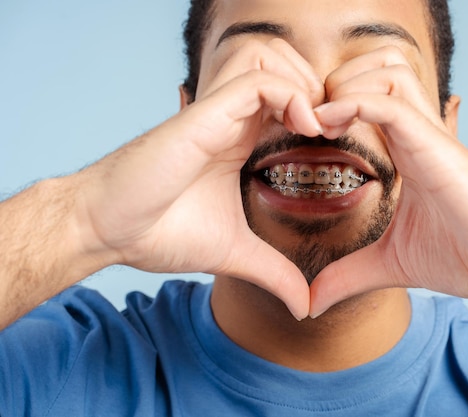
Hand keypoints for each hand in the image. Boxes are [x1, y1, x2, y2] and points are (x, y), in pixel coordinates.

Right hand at [75, 39, 323, 319]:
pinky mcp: (204, 117)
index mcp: (239, 142)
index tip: (342, 147)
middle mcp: (231, 121)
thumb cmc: (160, 233)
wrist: (106, 230)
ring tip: (325, 127)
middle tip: (342, 131)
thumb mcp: (234, 254)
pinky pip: (257, 81)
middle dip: (325, 95)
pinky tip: (306, 126)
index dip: (323, 117)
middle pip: (289, 73)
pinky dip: (290, 94)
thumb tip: (306, 307)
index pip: (291, 105)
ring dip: (311, 89)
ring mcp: (218, 115)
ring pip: (276, 64)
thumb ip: (274, 273)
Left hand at [310, 46, 467, 316]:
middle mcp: (417, 134)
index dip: (327, 106)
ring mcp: (428, 136)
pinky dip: (354, 103)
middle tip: (305, 121)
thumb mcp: (391, 264)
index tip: (297, 134)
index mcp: (406, 151)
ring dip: (342, 85)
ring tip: (316, 122)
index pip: (364, 100)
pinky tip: (325, 125)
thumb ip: (349, 275)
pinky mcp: (438, 147)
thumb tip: (310, 303)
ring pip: (385, 70)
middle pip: (374, 67)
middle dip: (332, 82)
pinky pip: (392, 104)